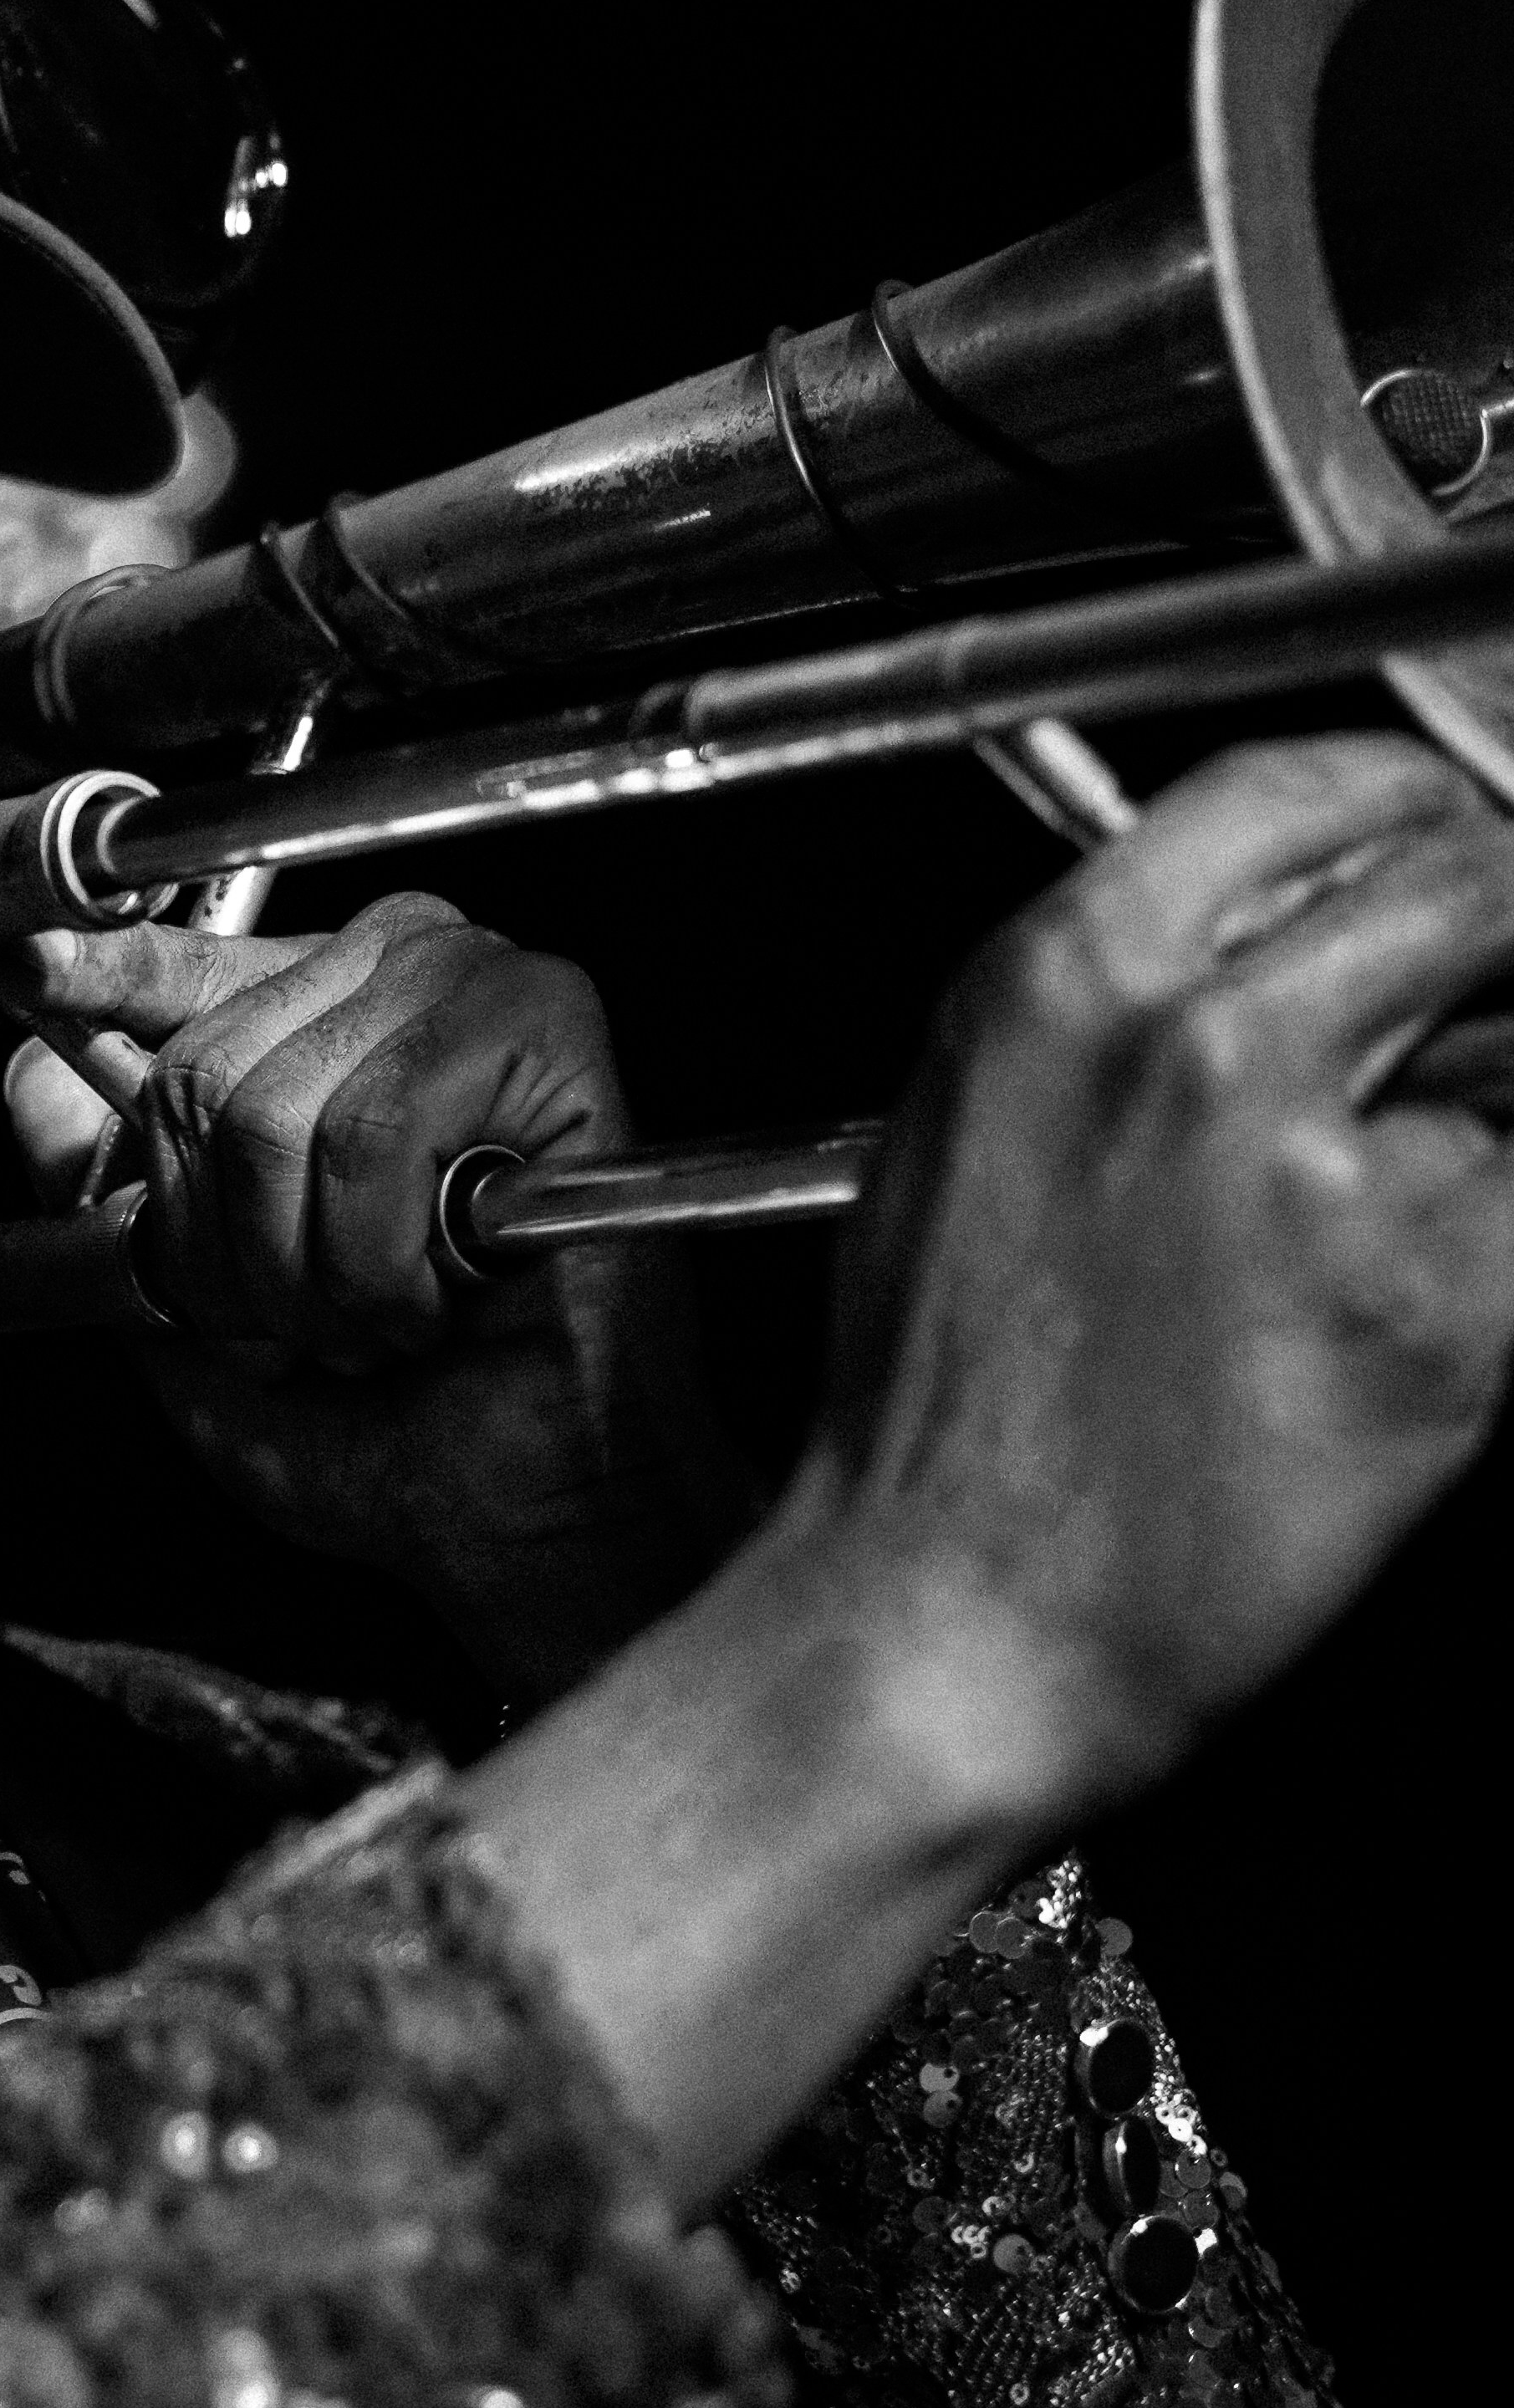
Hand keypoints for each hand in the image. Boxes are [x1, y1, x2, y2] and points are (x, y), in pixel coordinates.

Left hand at [0, 893, 748, 1696]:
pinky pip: (373, 1135)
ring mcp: (473, 984)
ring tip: (388, 1313)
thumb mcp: (189, 1311)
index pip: (165, 967)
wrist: (525, 1516)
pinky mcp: (546, 1027)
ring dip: (311, 1274)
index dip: (89, 973)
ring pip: (277, 1113)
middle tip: (316, 1316)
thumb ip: (106, 1195)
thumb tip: (26, 1082)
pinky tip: (445, 1293)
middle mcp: (391, 974)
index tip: (16, 961)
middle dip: (232, 1248)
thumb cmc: (381, 1428)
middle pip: (198, 1075)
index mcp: (312, 1020)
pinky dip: (383, 1261)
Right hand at [784, 728, 1513, 1830]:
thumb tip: (1313, 932)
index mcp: (1063, 974)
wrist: (949, 1625)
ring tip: (1399, 1210)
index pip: (1308, 782)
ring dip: (1493, 1104)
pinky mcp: (1442, 1308)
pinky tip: (1398, 1319)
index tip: (1447, 847)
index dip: (1411, 813)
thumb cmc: (949, 1407)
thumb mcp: (981, 1119)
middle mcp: (1196, 1040)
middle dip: (1494, 944)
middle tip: (1477, 1025)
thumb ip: (1135, 995)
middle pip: (1462, 879)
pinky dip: (1499, 1251)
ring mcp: (1327, 1170)